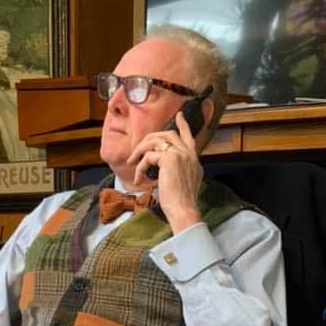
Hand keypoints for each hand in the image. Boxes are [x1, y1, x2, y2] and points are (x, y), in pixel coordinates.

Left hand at [127, 111, 202, 233]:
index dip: (183, 125)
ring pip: (155, 142)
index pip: (189, 137)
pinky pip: (148, 157)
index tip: (179, 115)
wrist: (184, 210)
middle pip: (168, 135)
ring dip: (140, 151)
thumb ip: (178, 171)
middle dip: (150, 138)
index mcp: (194, 160)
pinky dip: (140, 167)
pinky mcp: (169, 159)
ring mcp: (180, 154)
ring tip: (132, 162)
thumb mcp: (184, 183)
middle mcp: (189, 154)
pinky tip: (138, 179)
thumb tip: (163, 168)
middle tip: (138, 149)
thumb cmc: (182, 203)